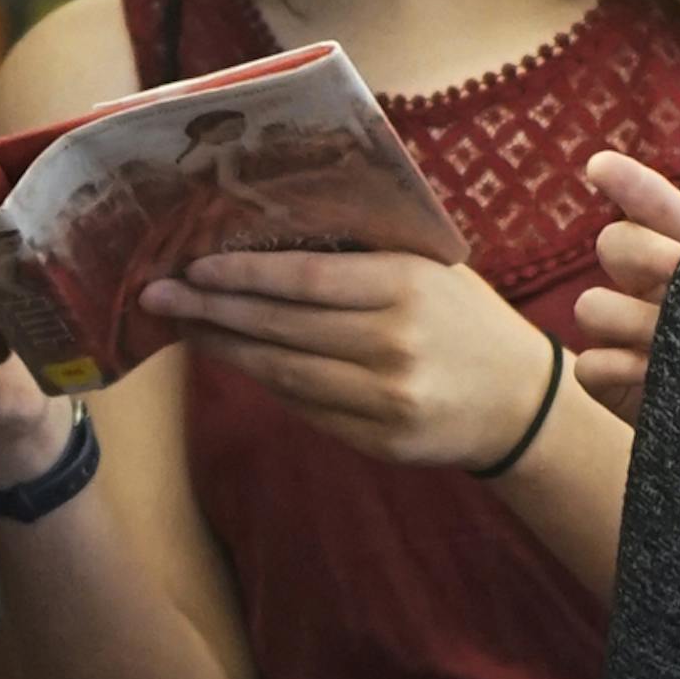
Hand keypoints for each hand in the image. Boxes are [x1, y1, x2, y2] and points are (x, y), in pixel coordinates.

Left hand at [139, 249, 553, 469]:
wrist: (520, 400)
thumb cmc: (463, 319)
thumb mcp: (426, 270)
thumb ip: (360, 258)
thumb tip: (267, 239)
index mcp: (405, 286)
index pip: (304, 280)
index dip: (241, 275)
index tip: (193, 268)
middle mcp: (393, 343)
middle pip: (281, 327)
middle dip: (212, 311)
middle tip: (159, 298)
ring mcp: (386, 397)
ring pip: (283, 373)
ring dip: (227, 350)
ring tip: (187, 329)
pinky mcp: (379, 439)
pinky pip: (304, 409)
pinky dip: (266, 383)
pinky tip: (238, 361)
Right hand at [569, 153, 679, 422]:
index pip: (656, 206)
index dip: (628, 184)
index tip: (601, 167)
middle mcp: (653, 287)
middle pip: (614, 244)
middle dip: (642, 255)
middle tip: (679, 275)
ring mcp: (626, 335)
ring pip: (591, 306)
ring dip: (634, 323)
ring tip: (676, 344)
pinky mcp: (609, 383)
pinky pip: (589, 365)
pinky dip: (622, 372)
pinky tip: (660, 381)